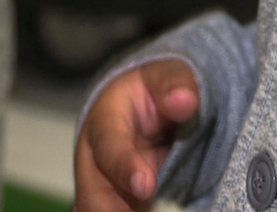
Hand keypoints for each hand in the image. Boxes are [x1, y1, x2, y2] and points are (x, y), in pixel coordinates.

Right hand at [74, 57, 200, 211]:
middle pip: (92, 195)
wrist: (145, 108)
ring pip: (97, 211)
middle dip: (112, 210)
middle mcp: (94, 161)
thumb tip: (184, 100)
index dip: (125, 167)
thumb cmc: (153, 90)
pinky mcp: (115, 206)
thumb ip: (175, 85)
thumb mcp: (166, 77)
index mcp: (104, 122)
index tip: (146, 186)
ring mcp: (100, 188)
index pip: (109, 147)